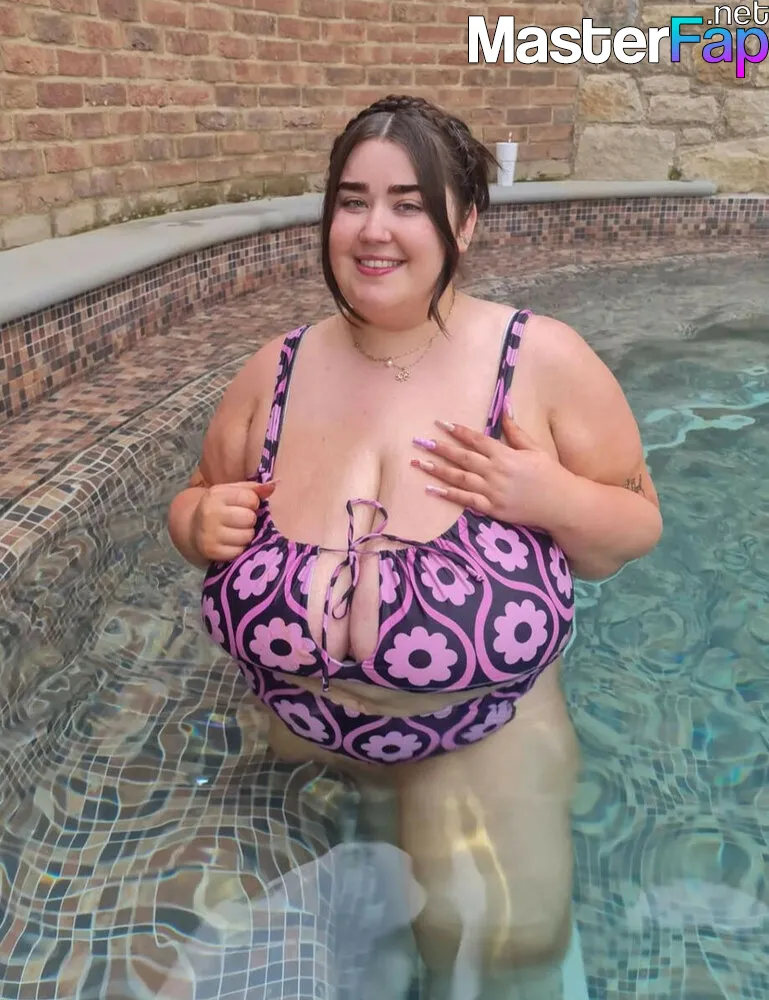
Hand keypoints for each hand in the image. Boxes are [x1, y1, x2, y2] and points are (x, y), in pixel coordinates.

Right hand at [192, 480, 275, 561]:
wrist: (193, 528)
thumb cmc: (219, 507)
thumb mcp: (231, 492)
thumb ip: (253, 488)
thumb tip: (273, 485)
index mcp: (216, 495)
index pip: (251, 498)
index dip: (253, 503)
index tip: (245, 505)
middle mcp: (210, 513)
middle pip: (249, 518)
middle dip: (250, 519)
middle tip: (241, 520)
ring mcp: (209, 533)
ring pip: (247, 536)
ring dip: (246, 535)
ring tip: (237, 531)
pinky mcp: (211, 551)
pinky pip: (239, 551)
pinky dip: (239, 548)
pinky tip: (231, 542)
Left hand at [411, 409, 566, 528]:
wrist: (561, 503)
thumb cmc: (549, 473)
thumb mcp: (534, 448)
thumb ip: (515, 431)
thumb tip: (505, 407)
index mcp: (505, 454)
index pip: (476, 439)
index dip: (457, 431)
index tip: (441, 423)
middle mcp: (496, 471)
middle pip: (462, 457)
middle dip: (440, 448)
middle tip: (420, 442)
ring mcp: (492, 491)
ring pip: (459, 478)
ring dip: (438, 470)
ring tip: (419, 463)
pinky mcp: (492, 509)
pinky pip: (466, 501)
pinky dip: (448, 495)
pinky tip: (432, 490)